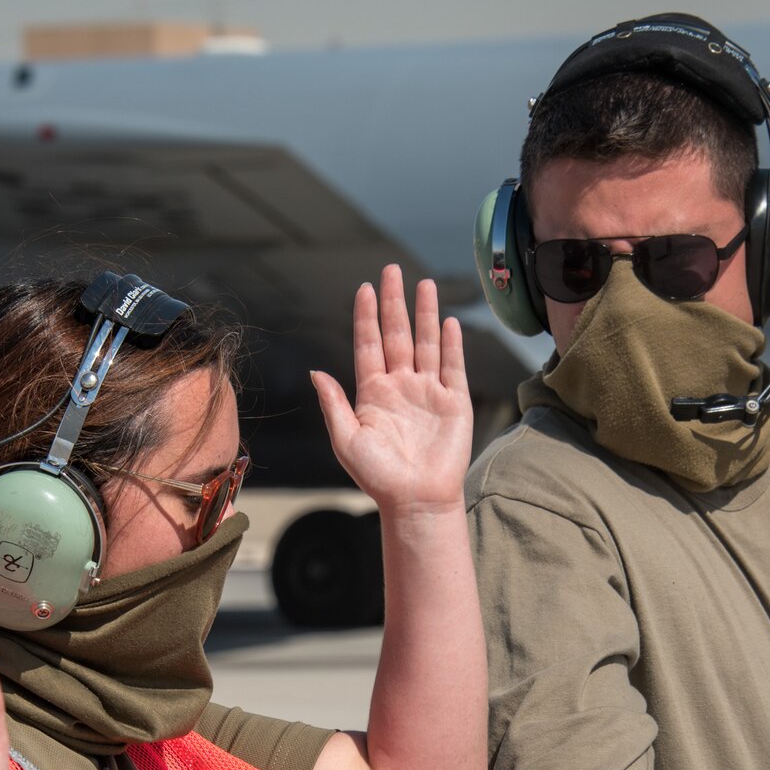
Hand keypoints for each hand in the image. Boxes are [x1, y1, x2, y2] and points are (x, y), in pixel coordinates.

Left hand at [311, 265, 473, 516]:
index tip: (364, 288)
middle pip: (397, 334)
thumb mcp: (346, 439)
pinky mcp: (454, 402)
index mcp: (372, 393)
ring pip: (426, 343)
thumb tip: (315, 371)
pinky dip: (451, 343)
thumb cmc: (378, 476)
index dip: (366, 316)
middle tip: (392, 269)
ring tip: (424, 284)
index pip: (368, 344)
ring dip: (425, 314)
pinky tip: (448, 321)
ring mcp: (428, 392)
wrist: (416, 499)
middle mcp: (400, 386)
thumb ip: (333, 404)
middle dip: (394, 302)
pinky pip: (452, 366)